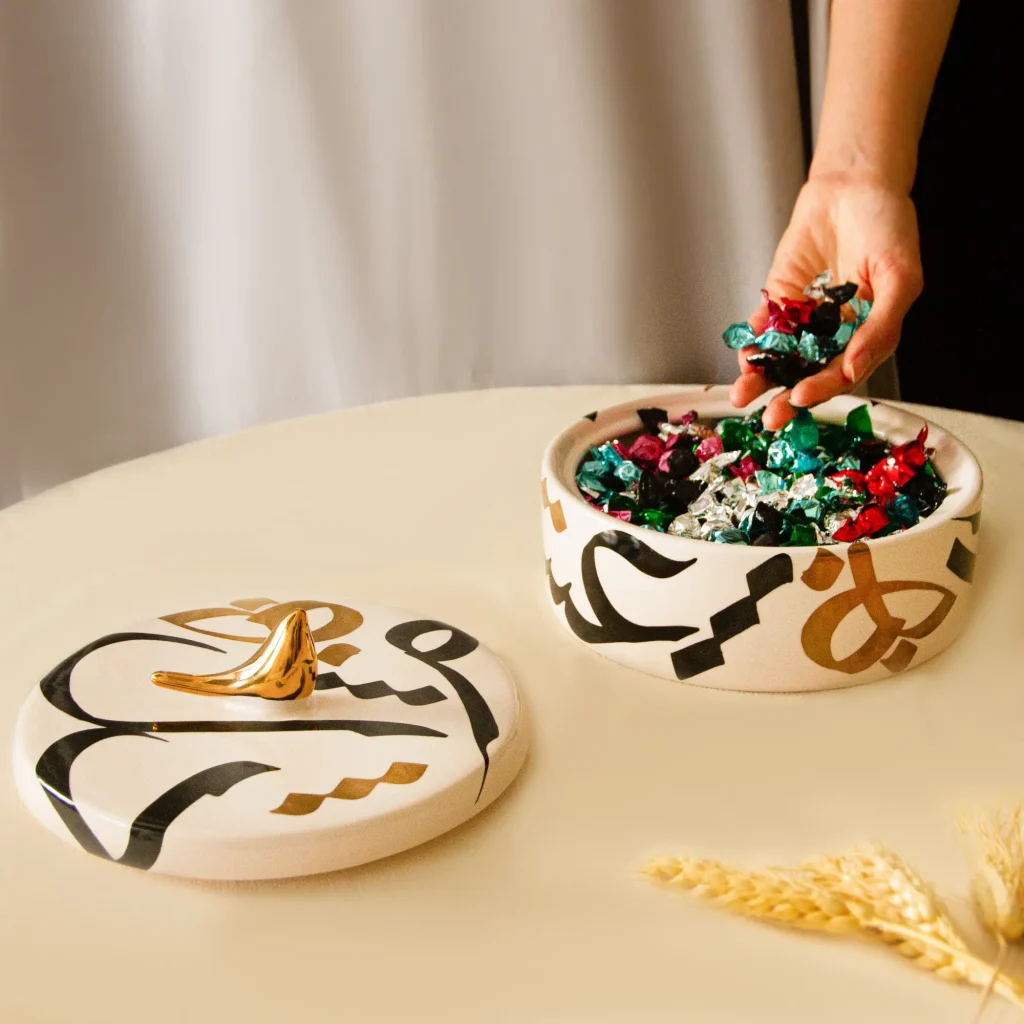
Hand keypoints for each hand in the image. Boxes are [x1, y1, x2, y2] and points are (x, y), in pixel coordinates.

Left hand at [730, 174, 922, 429]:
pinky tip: (743, 356)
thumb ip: (881, 327)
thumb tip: (856, 369)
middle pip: (808, 374)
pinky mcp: (779, 299)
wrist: (854, 184)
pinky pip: (764, 328)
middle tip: (770, 419)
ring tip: (744, 395)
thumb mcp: (900, 278)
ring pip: (781, 358)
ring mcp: (805, 319)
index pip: (843, 374)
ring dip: (763, 378)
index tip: (802, 397)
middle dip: (787, 398)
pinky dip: (752, 343)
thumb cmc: (888, 227)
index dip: (823, 389)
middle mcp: (834, 334)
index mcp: (868, 336)